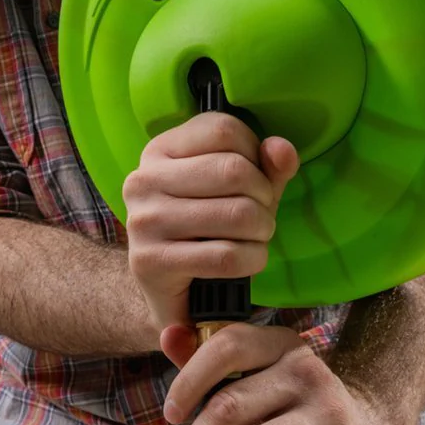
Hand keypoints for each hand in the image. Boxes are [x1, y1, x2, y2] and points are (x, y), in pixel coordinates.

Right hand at [123, 113, 298, 336]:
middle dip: (264, 199)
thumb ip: (266, 166)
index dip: (256, 157)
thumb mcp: (240, 191)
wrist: (171, 293)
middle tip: (261, 219)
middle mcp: (144, 180)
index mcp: (159, 151)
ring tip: (254, 239)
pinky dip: (252, 260)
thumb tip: (281, 150)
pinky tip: (247, 262)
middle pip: (234, 170)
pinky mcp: (150, 261)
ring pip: (237, 213)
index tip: (252, 183)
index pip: (225, 130)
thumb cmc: (207, 233)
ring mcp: (143, 221)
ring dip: (262, 232)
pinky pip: (227, 256)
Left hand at [155, 323, 413, 424]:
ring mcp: (327, 412)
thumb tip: (167, 335)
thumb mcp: (262, 375)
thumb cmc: (298, 402)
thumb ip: (214, 361)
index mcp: (278, 346)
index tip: (170, 417)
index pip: (228, 347)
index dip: (190, 380)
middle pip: (230, 408)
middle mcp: (305, 371)